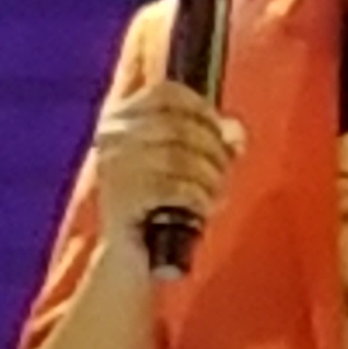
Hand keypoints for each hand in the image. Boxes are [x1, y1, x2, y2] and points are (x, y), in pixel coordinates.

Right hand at [94, 77, 244, 267]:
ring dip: (211, 178)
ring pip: (182, 158)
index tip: (220, 131)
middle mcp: (111, 136)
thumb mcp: (181, 165)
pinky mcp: (123, 197)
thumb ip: (210, 142)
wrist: (123, 255)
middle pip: (181, 126)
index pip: (166, 93)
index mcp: (118, 118)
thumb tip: (236, 132)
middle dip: (214, 151)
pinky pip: (177, 188)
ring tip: (215, 195)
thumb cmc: (156, 203)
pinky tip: (203, 209)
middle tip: (223, 174)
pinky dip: (200, 199)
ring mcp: (114, 166)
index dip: (202, 108)